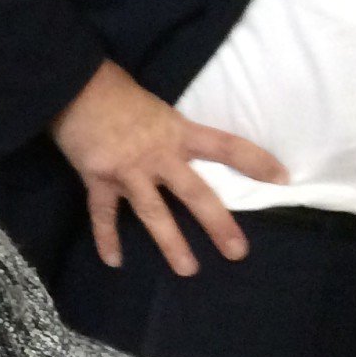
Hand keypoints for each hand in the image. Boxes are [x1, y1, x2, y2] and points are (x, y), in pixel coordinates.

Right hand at [49, 59, 287, 274]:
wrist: (73, 87)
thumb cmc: (116, 91)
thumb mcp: (156, 107)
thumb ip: (170, 133)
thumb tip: (179, 152)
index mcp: (177, 132)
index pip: (226, 147)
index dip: (255, 162)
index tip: (282, 179)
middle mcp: (158, 155)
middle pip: (195, 193)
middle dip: (217, 224)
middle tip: (238, 252)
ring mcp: (128, 170)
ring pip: (154, 212)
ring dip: (171, 243)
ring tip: (187, 269)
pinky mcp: (98, 179)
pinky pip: (104, 214)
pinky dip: (107, 238)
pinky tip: (115, 261)